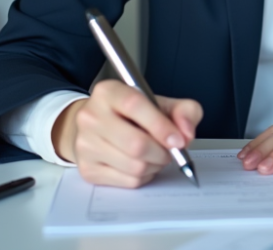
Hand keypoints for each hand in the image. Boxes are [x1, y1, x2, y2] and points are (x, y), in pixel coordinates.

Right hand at [52, 80, 202, 187]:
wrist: (98, 126)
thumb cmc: (132, 114)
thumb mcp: (161, 103)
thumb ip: (184, 110)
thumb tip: (186, 133)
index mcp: (109, 92)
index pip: (135, 106)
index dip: (161, 126)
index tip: (178, 140)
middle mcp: (91, 116)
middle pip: (136, 144)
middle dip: (162, 152)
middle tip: (170, 150)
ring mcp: (85, 144)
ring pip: (134, 166)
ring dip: (155, 165)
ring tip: (156, 156)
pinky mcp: (88, 168)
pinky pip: (128, 181)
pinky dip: (144, 176)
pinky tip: (142, 164)